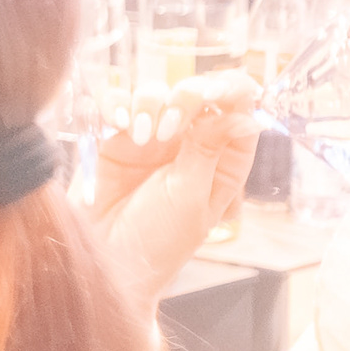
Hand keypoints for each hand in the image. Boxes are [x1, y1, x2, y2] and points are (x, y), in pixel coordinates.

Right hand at [91, 70, 260, 304]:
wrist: (107, 259)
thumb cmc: (159, 239)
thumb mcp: (191, 197)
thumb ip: (208, 150)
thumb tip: (242, 112)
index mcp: (222, 160)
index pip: (238, 110)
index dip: (233, 91)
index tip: (218, 91)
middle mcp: (188, 143)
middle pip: (195, 94)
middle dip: (185, 98)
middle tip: (172, 125)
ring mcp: (150, 138)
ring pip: (155, 92)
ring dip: (149, 104)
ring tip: (142, 136)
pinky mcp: (113, 138)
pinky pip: (115, 103)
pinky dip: (115, 104)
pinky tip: (116, 125)